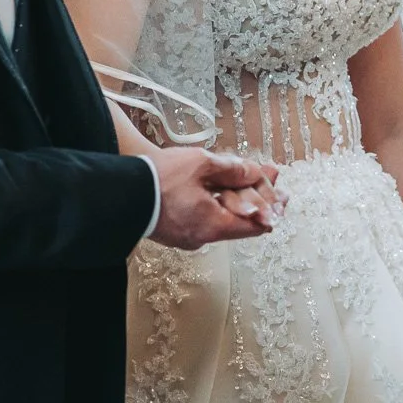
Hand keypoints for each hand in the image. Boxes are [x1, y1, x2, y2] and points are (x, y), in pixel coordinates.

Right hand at [147, 148, 283, 249]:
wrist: (118, 194)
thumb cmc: (159, 179)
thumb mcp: (202, 164)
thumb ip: (234, 170)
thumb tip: (256, 174)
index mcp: (214, 226)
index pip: (255, 226)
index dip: (272, 210)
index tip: (284, 196)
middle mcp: (202, 238)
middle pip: (239, 222)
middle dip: (255, 199)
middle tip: (266, 178)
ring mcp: (187, 237)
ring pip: (220, 220)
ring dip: (234, 199)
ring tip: (243, 177)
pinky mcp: (174, 232)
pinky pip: (203, 219)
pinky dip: (215, 204)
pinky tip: (215, 187)